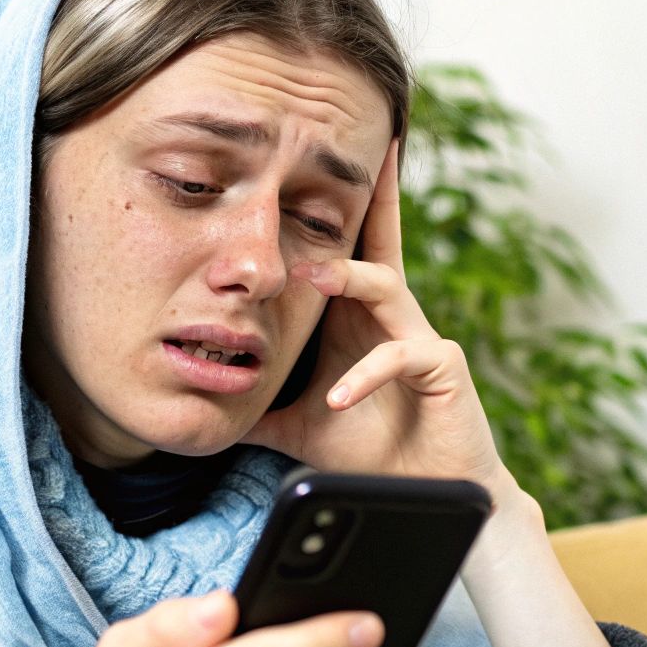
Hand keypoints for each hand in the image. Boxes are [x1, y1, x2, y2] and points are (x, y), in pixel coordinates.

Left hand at [239, 139, 512, 503]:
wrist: (422, 493)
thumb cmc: (369, 451)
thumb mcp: (298, 423)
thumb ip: (258, 404)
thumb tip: (204, 401)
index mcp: (358, 319)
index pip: (346, 249)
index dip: (337, 206)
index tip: (318, 157)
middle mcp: (391, 317)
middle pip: (381, 241)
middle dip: (372, 196)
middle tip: (356, 152)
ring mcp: (420, 338)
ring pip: (388, 285)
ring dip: (348, 277)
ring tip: (313, 277)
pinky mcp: (442, 370)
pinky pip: (403, 356)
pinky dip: (366, 376)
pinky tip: (338, 398)